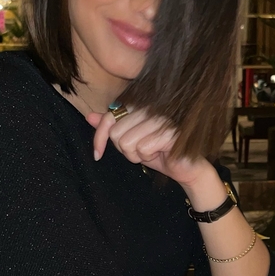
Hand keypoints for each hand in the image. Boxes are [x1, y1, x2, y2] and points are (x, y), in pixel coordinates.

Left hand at [86, 108, 210, 187]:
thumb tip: (89, 116)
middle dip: (124, 150)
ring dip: (136, 155)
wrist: (185, 168)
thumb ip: (111, 127)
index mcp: (138, 106)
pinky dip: (148, 157)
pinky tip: (160, 153)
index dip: (99, 138)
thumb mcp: (129, 140)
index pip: (109, 118)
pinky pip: (142, 148)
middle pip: (116, 133)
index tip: (97, 155)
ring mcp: (160, 117)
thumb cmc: (158, 154)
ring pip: (127, 142)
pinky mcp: (168, 130)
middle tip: (140, 152)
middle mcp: (149, 108)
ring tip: (151, 152)